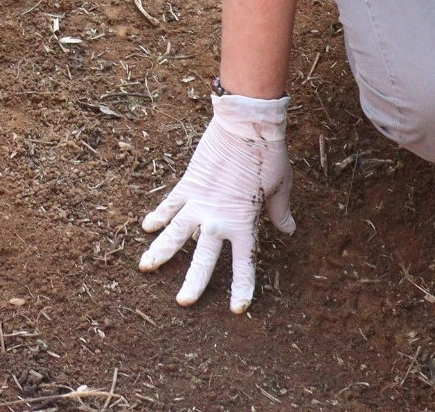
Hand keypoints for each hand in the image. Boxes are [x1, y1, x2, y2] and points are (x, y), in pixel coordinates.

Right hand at [139, 93, 294, 311]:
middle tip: (183, 302)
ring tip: (145, 267)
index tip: (238, 309)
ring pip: (176, 233)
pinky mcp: (189, 183)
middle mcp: (218, 219)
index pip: (244, 264)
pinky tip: (147, 226)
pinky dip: (159, 214)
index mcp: (245, 223)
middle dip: (193, 282)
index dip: (242, 288)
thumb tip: (288, 229)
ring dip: (161, 251)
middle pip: (203, 258)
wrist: (246, 125)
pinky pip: (170, 203)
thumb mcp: (281, 187)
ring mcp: (200, 202)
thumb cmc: (268, 155)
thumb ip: (280, 212)